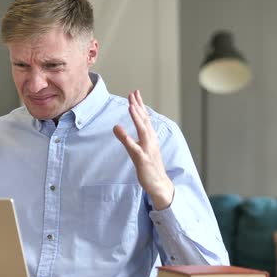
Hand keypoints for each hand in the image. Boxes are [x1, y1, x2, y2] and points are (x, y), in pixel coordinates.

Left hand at [113, 90, 173, 209]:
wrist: (159, 184)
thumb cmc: (149, 166)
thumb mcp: (136, 150)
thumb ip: (127, 138)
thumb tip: (116, 126)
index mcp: (150, 138)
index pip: (145, 118)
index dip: (139, 105)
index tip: (135, 92)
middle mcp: (151, 141)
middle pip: (144, 120)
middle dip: (138, 106)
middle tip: (133, 93)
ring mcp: (148, 150)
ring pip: (143, 131)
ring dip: (137, 117)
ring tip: (131, 105)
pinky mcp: (143, 160)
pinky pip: (135, 148)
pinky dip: (128, 139)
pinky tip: (119, 130)